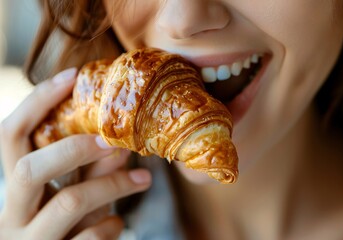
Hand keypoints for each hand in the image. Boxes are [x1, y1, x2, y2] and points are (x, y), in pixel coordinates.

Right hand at [0, 68, 151, 239]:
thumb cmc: (68, 227)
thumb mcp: (75, 194)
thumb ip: (89, 169)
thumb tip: (117, 141)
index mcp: (14, 188)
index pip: (10, 135)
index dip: (37, 102)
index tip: (73, 77)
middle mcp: (11, 214)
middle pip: (27, 169)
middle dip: (76, 149)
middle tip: (114, 141)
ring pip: (69, 202)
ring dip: (114, 184)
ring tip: (145, 177)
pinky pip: (91, 237)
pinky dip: (112, 224)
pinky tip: (118, 221)